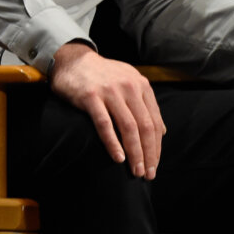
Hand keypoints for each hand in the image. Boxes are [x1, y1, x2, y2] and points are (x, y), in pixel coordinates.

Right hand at [50, 42, 164, 179]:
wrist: (72, 60)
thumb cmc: (101, 76)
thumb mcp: (128, 82)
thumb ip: (145, 103)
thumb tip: (161, 130)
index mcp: (140, 85)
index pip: (154, 121)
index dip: (157, 146)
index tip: (155, 164)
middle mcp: (128, 86)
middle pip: (144, 126)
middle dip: (148, 153)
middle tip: (148, 173)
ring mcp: (109, 91)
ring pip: (128, 127)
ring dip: (134, 152)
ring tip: (136, 170)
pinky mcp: (90, 96)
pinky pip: (104, 124)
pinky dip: (113, 143)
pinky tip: (118, 158)